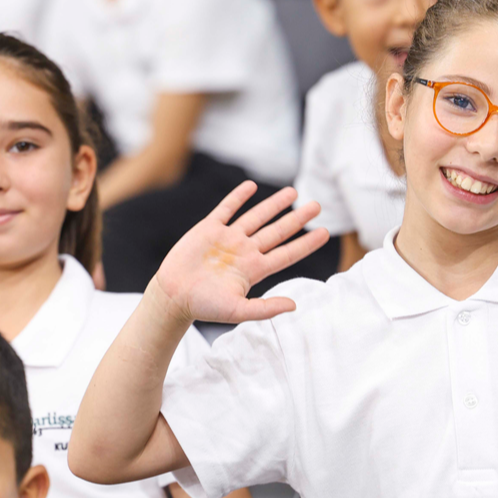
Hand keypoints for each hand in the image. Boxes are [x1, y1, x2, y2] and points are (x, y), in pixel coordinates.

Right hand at [151, 182, 328, 323]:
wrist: (173, 296)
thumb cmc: (204, 307)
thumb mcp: (238, 311)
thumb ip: (265, 308)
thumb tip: (294, 305)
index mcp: (254, 269)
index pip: (287, 253)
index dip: (306, 243)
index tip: (325, 233)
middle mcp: (245, 251)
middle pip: (278, 231)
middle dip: (297, 218)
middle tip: (317, 205)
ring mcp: (228, 238)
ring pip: (256, 217)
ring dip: (274, 205)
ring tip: (292, 193)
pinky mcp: (209, 229)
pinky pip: (226, 209)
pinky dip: (238, 197)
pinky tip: (251, 186)